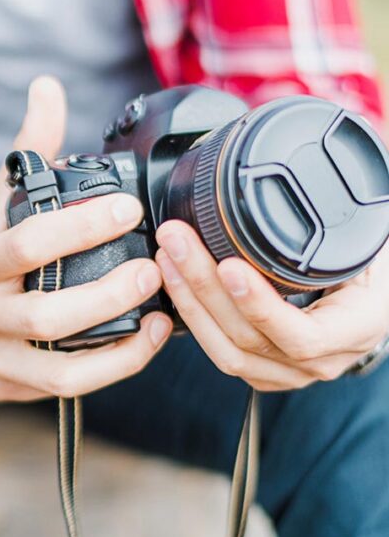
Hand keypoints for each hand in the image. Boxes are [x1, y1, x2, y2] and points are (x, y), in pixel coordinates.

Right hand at [0, 77, 172, 402]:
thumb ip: (26, 151)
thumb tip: (48, 87)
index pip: (29, 243)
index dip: (84, 226)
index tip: (128, 208)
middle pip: (50, 315)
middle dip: (111, 293)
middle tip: (152, 267)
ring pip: (61, 368)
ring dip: (121, 345)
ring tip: (158, 315)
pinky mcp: (6, 388)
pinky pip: (66, 389)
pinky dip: (111, 369)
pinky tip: (140, 341)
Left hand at [155, 220, 388, 390]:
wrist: (373, 303)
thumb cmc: (375, 271)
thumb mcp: (373, 246)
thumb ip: (349, 221)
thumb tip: (357, 165)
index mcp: (356, 328)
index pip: (303, 336)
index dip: (260, 306)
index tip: (229, 266)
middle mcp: (322, 360)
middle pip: (249, 339)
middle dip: (204, 288)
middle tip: (177, 242)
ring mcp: (289, 371)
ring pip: (226, 351)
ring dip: (189, 302)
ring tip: (167, 257)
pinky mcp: (264, 369)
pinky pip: (220, 351)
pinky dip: (192, 317)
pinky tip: (175, 282)